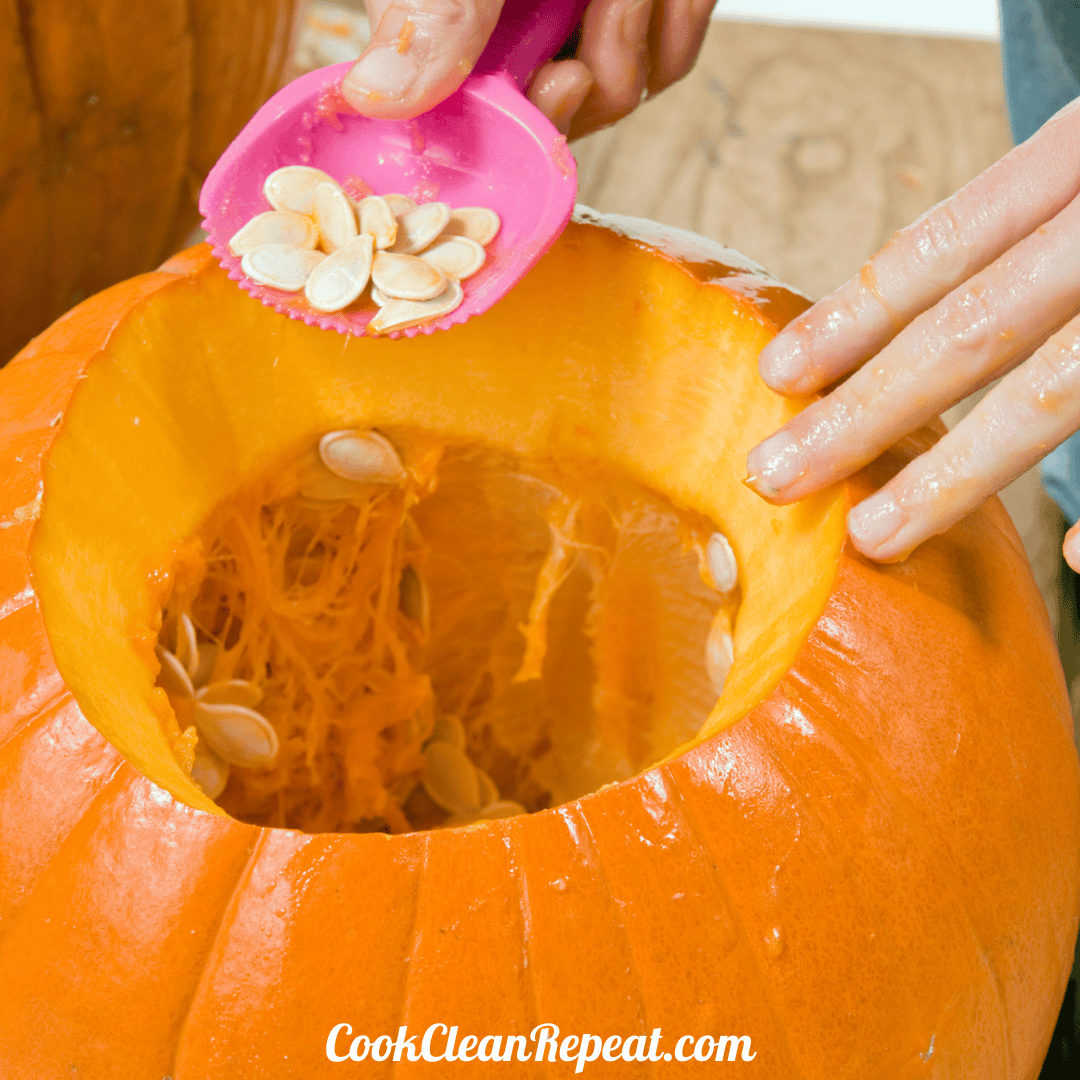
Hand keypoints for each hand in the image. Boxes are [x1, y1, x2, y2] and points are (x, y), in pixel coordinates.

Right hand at [339, 0, 714, 137]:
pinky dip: (674, 23)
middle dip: (590, 78)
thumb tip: (377, 93)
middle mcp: (512, 25)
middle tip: (600, 14)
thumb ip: (430, 7)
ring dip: (637, 41)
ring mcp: (575, 15)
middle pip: (556, 113)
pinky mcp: (634, 9)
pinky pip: (665, 55)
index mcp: (451, 18)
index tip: (558, 84)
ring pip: (617, 92)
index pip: (478, 114)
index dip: (519, 123)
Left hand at [744, 96, 1079, 569]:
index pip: (942, 247)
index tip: (775, 374)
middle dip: (866, 412)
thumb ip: (1042, 215)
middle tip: (774, 475)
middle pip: (972, 327)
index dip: (853, 314)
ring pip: (1059, 393)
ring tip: (876, 535)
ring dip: (960, 475)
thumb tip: (940, 311)